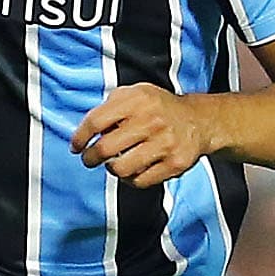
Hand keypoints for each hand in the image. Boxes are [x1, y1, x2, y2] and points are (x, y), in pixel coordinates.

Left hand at [71, 84, 223, 185]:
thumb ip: (111, 106)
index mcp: (137, 100)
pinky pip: (140, 181)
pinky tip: (133, 170)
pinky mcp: (175, 163)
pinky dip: (131, 179)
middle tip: (89, 159)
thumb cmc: (157, 108)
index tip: (76, 147)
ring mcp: (164, 143)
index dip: (80, 137)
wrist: (198, 120)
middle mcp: (151, 121)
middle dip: (91, 158)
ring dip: (111, 169)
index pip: (96, 121)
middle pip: (105, 148)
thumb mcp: (135, 94)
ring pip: (120, 168)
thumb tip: (86, 131)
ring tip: (114, 164)